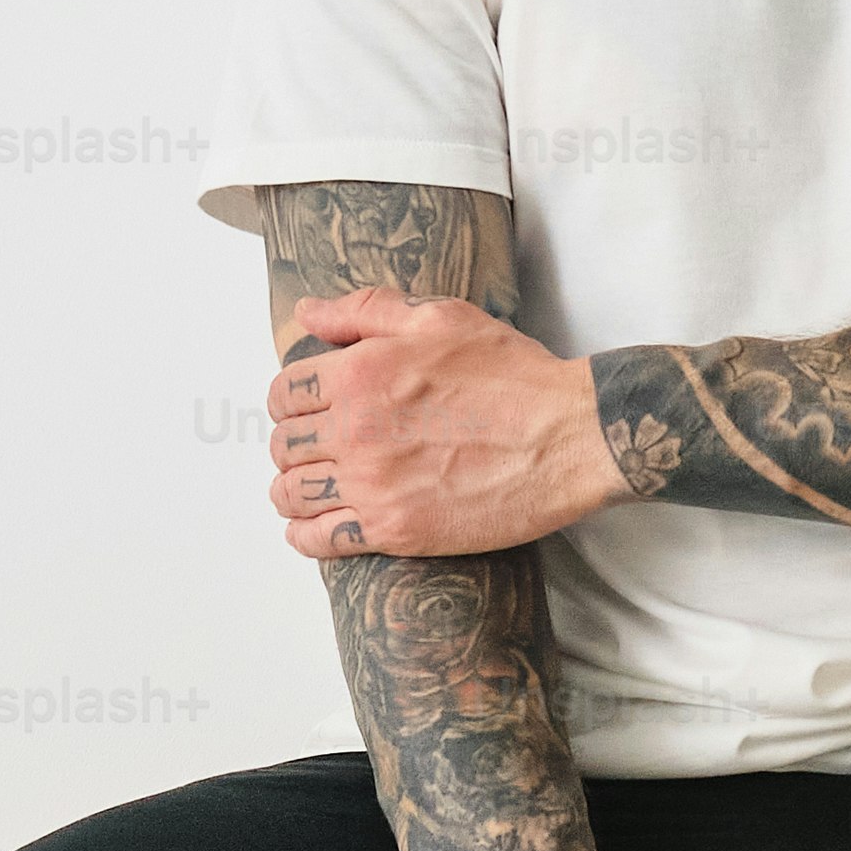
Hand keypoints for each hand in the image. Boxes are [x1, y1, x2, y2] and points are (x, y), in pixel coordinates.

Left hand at [268, 287, 622, 558]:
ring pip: (292, 494)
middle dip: (294, 443)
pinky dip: (306, 535)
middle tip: (317, 447)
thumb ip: (364, 311)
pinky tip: (314, 527)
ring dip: (293, 490)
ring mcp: (373, 484)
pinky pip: (319, 540)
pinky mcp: (395, 529)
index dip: (292, 400)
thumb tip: (306, 313)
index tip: (307, 408)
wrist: (567, 436)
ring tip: (312, 487)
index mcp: (360, 374)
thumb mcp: (440, 318)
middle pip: (284, 445)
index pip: (284, 393)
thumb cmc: (511, 375)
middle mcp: (355, 430)